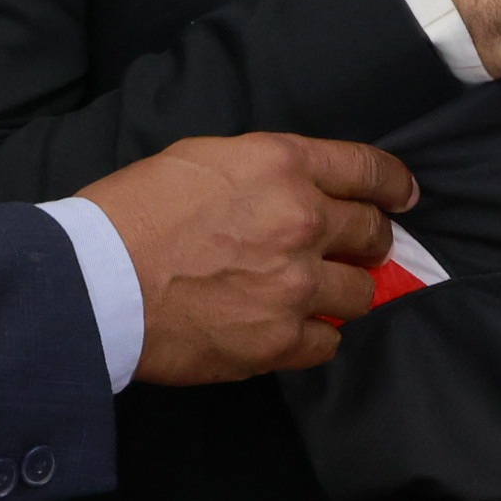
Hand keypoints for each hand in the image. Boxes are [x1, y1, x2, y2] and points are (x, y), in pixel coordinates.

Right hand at [77, 132, 417, 383]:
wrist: (95, 279)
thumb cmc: (132, 213)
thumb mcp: (202, 159)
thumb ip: (263, 172)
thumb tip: (293, 189)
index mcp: (281, 166)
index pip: (367, 170)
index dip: (395, 185)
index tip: (404, 196)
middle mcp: (301, 221)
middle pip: (372, 233)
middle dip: (370, 240)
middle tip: (357, 249)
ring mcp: (295, 284)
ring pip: (362, 291)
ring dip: (345, 290)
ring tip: (317, 291)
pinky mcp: (279, 338)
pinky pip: (329, 340)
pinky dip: (316, 335)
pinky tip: (293, 328)